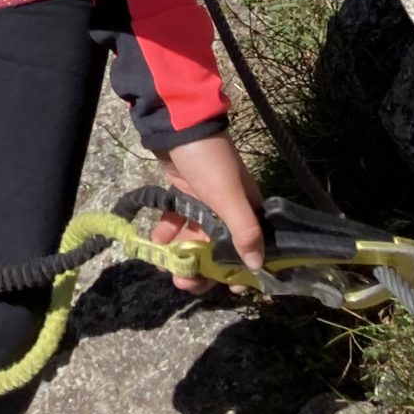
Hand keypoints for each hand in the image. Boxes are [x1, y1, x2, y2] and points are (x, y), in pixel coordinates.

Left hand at [153, 135, 264, 284]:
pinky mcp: (182, 196)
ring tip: (166, 270)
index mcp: (247, 209)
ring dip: (182, 257)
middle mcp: (228, 209)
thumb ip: (243, 230)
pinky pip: (177, 222)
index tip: (231, 288)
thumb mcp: (227, 195)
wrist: (177, 124)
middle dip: (203, 270)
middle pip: (219, 249)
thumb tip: (258, 266)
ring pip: (196, 239)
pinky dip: (167, 234)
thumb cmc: (208, 160)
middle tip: (184, 284)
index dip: (242, 269)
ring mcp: (204, 203)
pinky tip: (155, 243)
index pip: (251, 247)